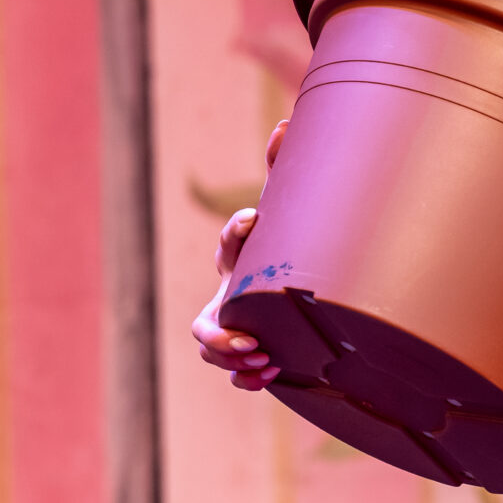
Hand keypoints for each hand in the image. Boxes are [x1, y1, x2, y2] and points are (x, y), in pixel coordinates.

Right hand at [191, 119, 289, 390]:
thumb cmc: (287, 245)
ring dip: (234, 360)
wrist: (297, 291)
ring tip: (266, 361)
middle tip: (250, 340)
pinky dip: (246, 380)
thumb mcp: (289, 213)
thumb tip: (286, 122)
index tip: (253, 220)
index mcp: (241, 258)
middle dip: (222, 333)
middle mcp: (229, 297)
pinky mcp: (246, 354)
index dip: (236, 231)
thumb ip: (285, 173)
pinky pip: (234, 375)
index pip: (230, 244)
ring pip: (214, 351)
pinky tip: (269, 378)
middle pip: (205, 320)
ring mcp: (233, 328)